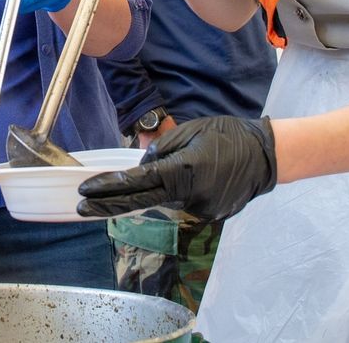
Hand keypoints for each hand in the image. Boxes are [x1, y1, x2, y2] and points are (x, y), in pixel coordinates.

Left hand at [77, 116, 275, 219]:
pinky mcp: (209, 215)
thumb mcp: (190, 131)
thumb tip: (141, 167)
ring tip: (188, 163)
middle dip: (109, 205)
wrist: (267, 156)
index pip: (137, 183)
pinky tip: (198, 175)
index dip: (108, 188)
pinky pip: (182, 202)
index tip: (85, 192)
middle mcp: (189, 197)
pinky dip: (179, 191)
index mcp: (183, 171)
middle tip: (81, 209)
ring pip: (165, 199)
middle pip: (142, 201)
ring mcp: (200, 210)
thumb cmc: (228, 135)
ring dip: (158, 188)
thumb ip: (161, 150)